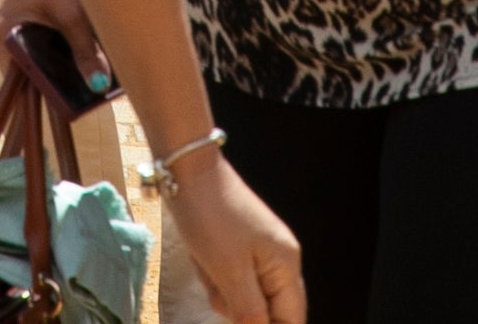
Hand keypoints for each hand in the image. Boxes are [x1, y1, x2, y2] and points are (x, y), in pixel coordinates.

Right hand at [0, 0, 109, 93]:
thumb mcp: (70, 12)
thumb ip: (84, 49)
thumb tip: (99, 85)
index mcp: (4, 32)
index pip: (17, 79)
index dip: (43, 95)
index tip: (70, 107)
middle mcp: (8, 30)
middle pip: (34, 67)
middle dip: (61, 80)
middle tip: (90, 94)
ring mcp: (22, 20)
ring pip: (44, 53)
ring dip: (67, 63)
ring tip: (96, 76)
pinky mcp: (37, 11)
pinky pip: (51, 38)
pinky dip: (69, 46)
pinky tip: (92, 52)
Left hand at [163, 152, 304, 323]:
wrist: (186, 169)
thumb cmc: (211, 218)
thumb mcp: (230, 272)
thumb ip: (251, 313)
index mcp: (286, 265)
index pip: (291, 320)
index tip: (239, 317)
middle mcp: (280, 258)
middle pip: (268, 310)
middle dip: (239, 308)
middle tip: (218, 287)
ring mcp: (260, 250)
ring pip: (246, 295)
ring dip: (223, 290)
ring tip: (207, 265)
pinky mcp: (239, 245)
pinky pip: (233, 277)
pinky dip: (216, 275)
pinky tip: (202, 257)